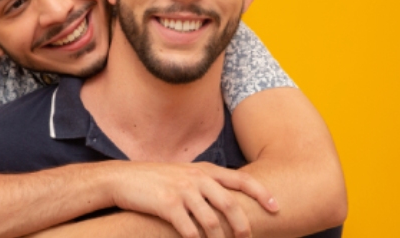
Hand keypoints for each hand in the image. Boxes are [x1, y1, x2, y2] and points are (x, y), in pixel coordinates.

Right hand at [104, 161, 277, 237]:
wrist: (123, 178)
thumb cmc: (155, 179)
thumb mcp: (183, 174)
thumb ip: (205, 183)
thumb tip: (227, 199)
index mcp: (204, 169)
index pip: (241, 179)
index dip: (261, 193)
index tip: (276, 207)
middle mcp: (196, 177)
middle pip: (230, 204)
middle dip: (242, 225)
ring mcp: (182, 191)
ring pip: (212, 221)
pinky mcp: (168, 205)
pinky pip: (190, 230)